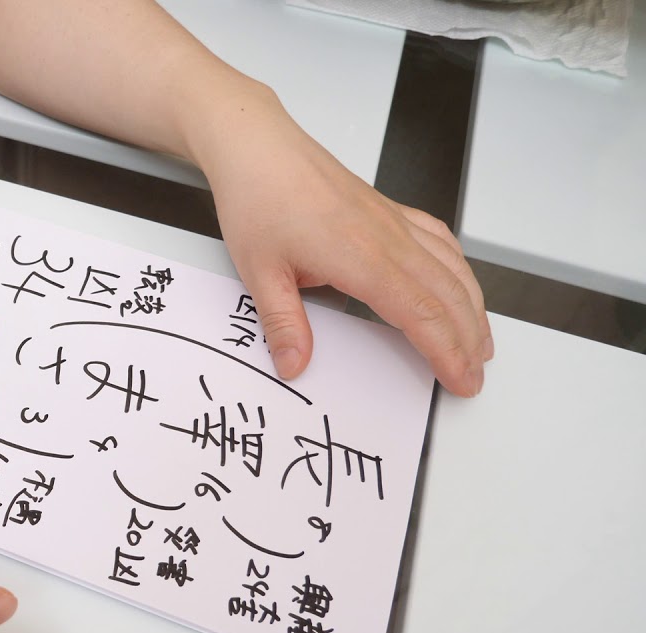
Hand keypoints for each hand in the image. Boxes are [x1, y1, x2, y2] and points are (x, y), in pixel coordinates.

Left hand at [192, 87, 491, 396]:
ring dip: (472, 307)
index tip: (461, 379)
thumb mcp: (258, 273)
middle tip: (475, 376)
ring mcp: (392, 221)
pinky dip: (459, 268)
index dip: (447, 352)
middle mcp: (387, 237)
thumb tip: (293, 364)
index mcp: (361, 258)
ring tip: (480, 341)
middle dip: (469, 339)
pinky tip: (459, 283)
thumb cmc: (258, 198)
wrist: (257, 147)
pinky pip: (439, 240)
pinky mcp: (387, 209)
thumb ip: (282, 324)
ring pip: (452, 267)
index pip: (421, 314)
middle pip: (448, 295)